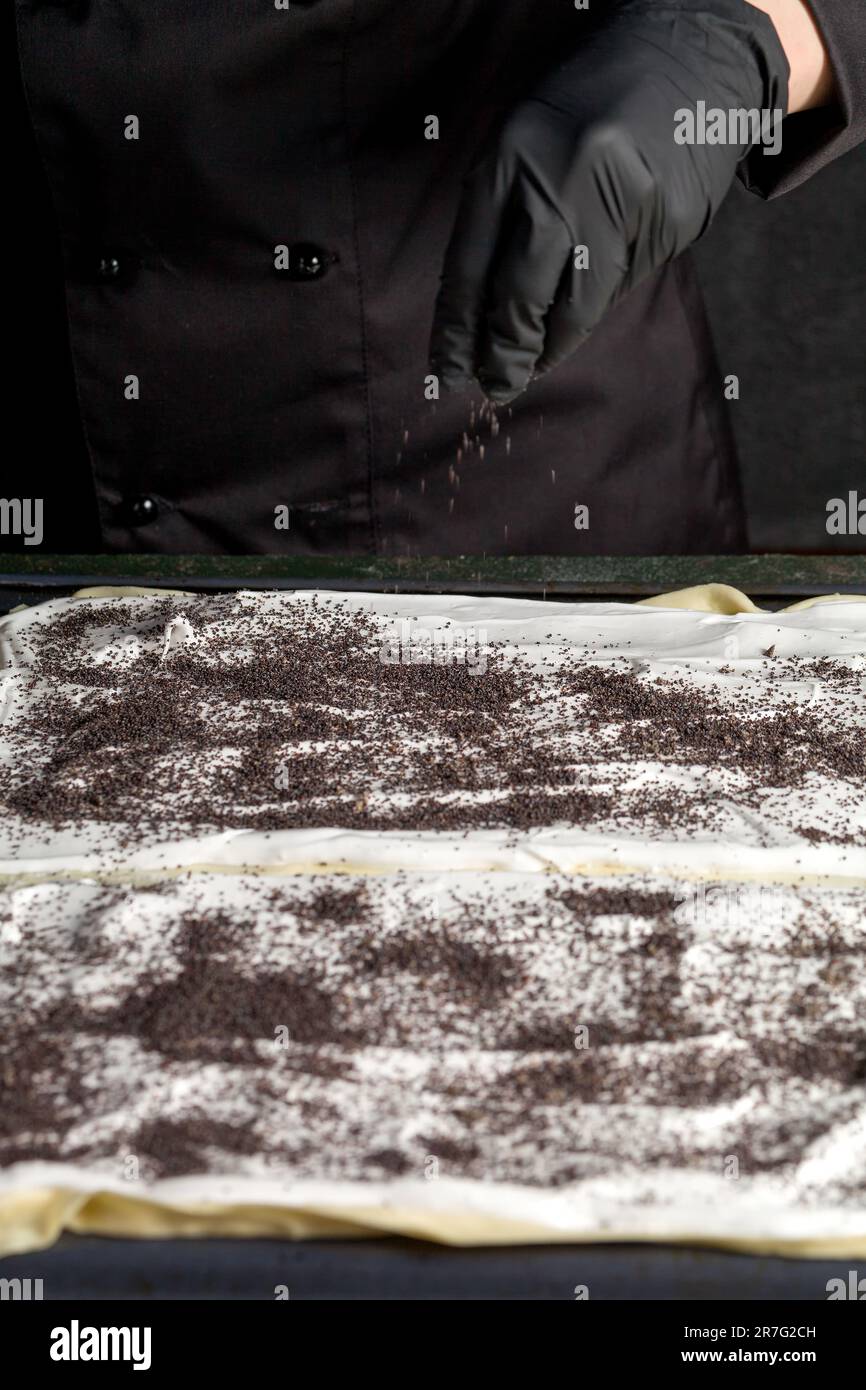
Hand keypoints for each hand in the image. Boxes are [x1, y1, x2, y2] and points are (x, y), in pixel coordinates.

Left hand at [430, 0, 789, 404]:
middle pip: (520, 296)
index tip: (450, 368)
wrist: (691, 52)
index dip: (458, 327)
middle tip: (495, 386)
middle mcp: (561, 182)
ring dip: (548, 347)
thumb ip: (503, 214)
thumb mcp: (528, 140)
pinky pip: (618, 288)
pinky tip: (572, 326)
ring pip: (574, 306)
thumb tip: (479, 313)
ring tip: (530, 367)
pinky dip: (590, 313)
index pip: (469, 264)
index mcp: (512, 158)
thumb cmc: (593, 104)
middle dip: (503, 352)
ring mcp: (619, 204)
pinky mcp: (664, 222)